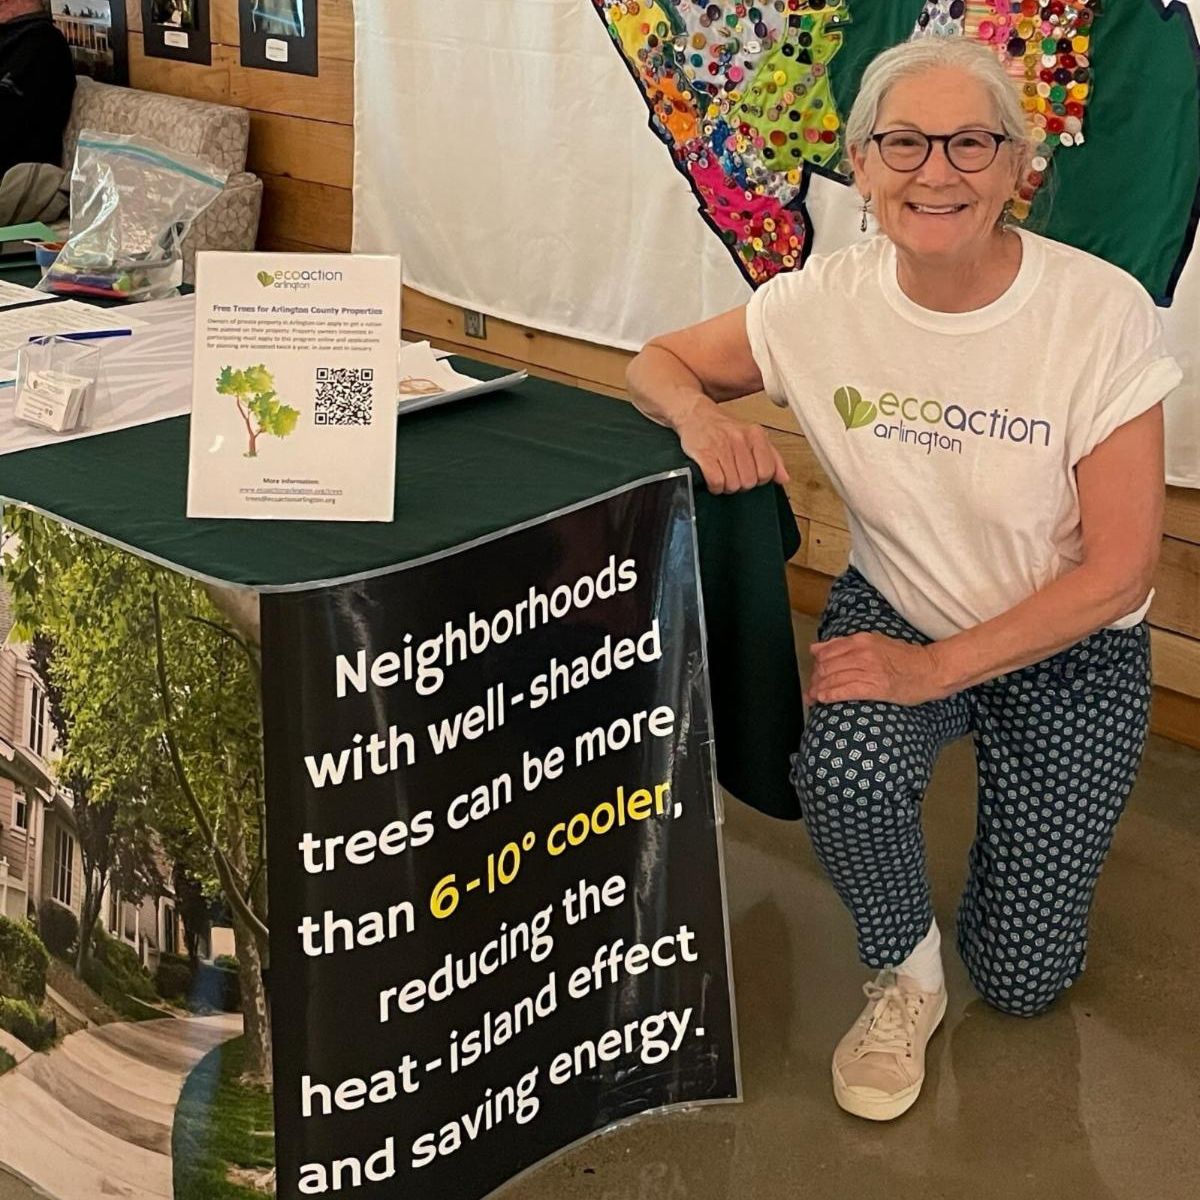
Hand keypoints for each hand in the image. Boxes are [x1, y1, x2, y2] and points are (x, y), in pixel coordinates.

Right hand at [676, 405, 788, 493]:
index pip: (767, 471)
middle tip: (733, 475)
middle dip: (741, 484)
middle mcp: (739, 439)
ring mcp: (721, 446)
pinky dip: (715, 487)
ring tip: (722, 475)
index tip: (750, 474)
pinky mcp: (704, 454)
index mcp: (755, 435)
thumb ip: (772, 457)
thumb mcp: (752, 437)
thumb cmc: (723, 428)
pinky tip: (712, 479)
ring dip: (726, 486)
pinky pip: (717, 482)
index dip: (758, 479)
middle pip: (749, 481)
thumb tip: (784, 478)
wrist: (695, 414)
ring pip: (733, 484)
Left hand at [808, 633, 946, 706]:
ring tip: (812, 697)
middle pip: (827, 666)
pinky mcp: (876, 687)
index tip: (814, 675)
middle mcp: (863, 653)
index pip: (827, 651)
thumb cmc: (905, 658)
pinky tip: (823, 699)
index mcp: (861, 640)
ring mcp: (869, 670)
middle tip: (810, 690)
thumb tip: (815, 648)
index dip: (816, 665)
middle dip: (815, 679)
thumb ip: (844, 645)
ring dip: (819, 690)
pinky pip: (846, 690)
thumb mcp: (874, 643)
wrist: (931, 670)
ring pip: (834, 679)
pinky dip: (831, 695)